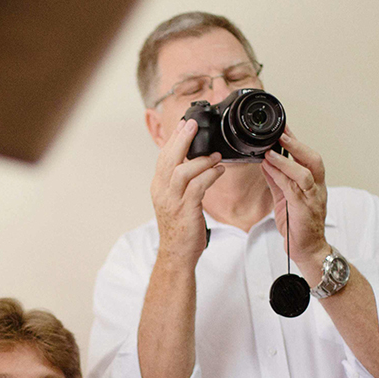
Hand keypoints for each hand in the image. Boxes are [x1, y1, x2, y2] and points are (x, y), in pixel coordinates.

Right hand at [150, 117, 224, 271]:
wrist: (176, 254)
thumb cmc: (179, 228)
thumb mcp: (174, 200)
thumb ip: (180, 182)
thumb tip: (195, 163)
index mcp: (158, 187)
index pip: (163, 156)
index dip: (173, 139)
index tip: (184, 123)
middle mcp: (161, 191)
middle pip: (169, 158)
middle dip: (181, 139)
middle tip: (193, 124)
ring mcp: (172, 201)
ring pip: (182, 170)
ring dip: (201, 159)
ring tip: (215, 155)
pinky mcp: (185, 210)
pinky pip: (198, 186)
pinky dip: (210, 175)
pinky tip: (220, 170)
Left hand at [261, 128, 328, 266]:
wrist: (307, 250)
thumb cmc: (298, 226)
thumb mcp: (285, 198)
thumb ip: (277, 180)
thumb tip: (266, 163)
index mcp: (314, 184)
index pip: (308, 157)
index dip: (297, 141)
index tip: (284, 127)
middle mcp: (317, 188)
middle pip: (314, 160)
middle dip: (297, 145)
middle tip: (281, 132)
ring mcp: (312, 199)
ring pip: (305, 173)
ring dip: (287, 160)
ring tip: (271, 150)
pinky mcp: (304, 209)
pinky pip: (293, 189)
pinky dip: (281, 177)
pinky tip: (269, 168)